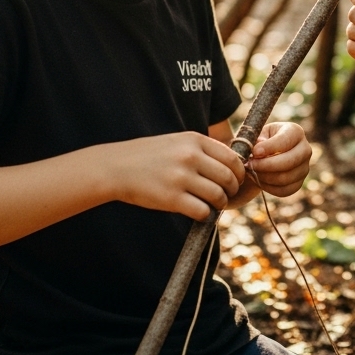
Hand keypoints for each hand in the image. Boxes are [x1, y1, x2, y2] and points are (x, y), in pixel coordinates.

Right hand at [106, 132, 244, 220]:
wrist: (116, 167)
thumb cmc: (149, 156)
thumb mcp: (177, 142)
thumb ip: (202, 150)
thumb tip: (232, 166)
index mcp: (194, 140)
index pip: (232, 157)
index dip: (239, 172)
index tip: (236, 180)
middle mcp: (190, 156)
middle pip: (229, 177)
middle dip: (232, 189)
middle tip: (225, 195)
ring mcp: (181, 177)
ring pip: (218, 195)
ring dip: (219, 203)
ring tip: (212, 204)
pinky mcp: (172, 198)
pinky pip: (202, 211)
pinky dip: (205, 214)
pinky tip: (197, 211)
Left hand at [246, 122, 311, 196]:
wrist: (268, 154)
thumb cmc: (262, 140)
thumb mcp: (258, 134)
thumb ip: (257, 140)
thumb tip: (258, 150)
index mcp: (295, 132)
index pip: (285, 140)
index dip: (269, 147)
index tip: (254, 152)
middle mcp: (305, 149)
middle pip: (289, 162)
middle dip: (266, 165)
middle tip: (250, 165)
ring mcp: (304, 167)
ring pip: (286, 178)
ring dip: (265, 177)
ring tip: (252, 171)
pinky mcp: (299, 182)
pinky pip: (284, 190)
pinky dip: (269, 187)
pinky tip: (258, 179)